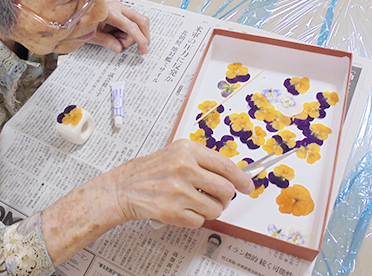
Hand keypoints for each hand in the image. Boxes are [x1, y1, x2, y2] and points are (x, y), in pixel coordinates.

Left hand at [88, 0, 149, 53]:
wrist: (78, 13)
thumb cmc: (82, 23)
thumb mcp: (90, 35)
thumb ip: (105, 41)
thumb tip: (119, 48)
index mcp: (109, 12)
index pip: (130, 25)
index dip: (139, 38)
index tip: (143, 48)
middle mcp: (118, 7)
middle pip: (141, 20)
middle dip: (144, 36)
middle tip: (141, 49)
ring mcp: (121, 9)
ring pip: (139, 23)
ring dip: (132, 36)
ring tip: (117, 40)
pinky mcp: (122, 12)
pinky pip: (133, 24)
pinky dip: (130, 33)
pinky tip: (118, 36)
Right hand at [109, 139, 254, 227]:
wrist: (123, 187)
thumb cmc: (148, 171)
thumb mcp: (176, 154)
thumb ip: (202, 161)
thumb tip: (231, 174)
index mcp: (187, 150)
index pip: (226, 166)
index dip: (241, 178)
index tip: (247, 186)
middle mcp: (184, 168)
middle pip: (226, 189)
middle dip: (225, 197)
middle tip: (217, 197)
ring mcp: (179, 191)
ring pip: (216, 208)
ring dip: (210, 209)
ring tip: (195, 203)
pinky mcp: (173, 211)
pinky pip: (199, 221)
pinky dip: (194, 219)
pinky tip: (182, 209)